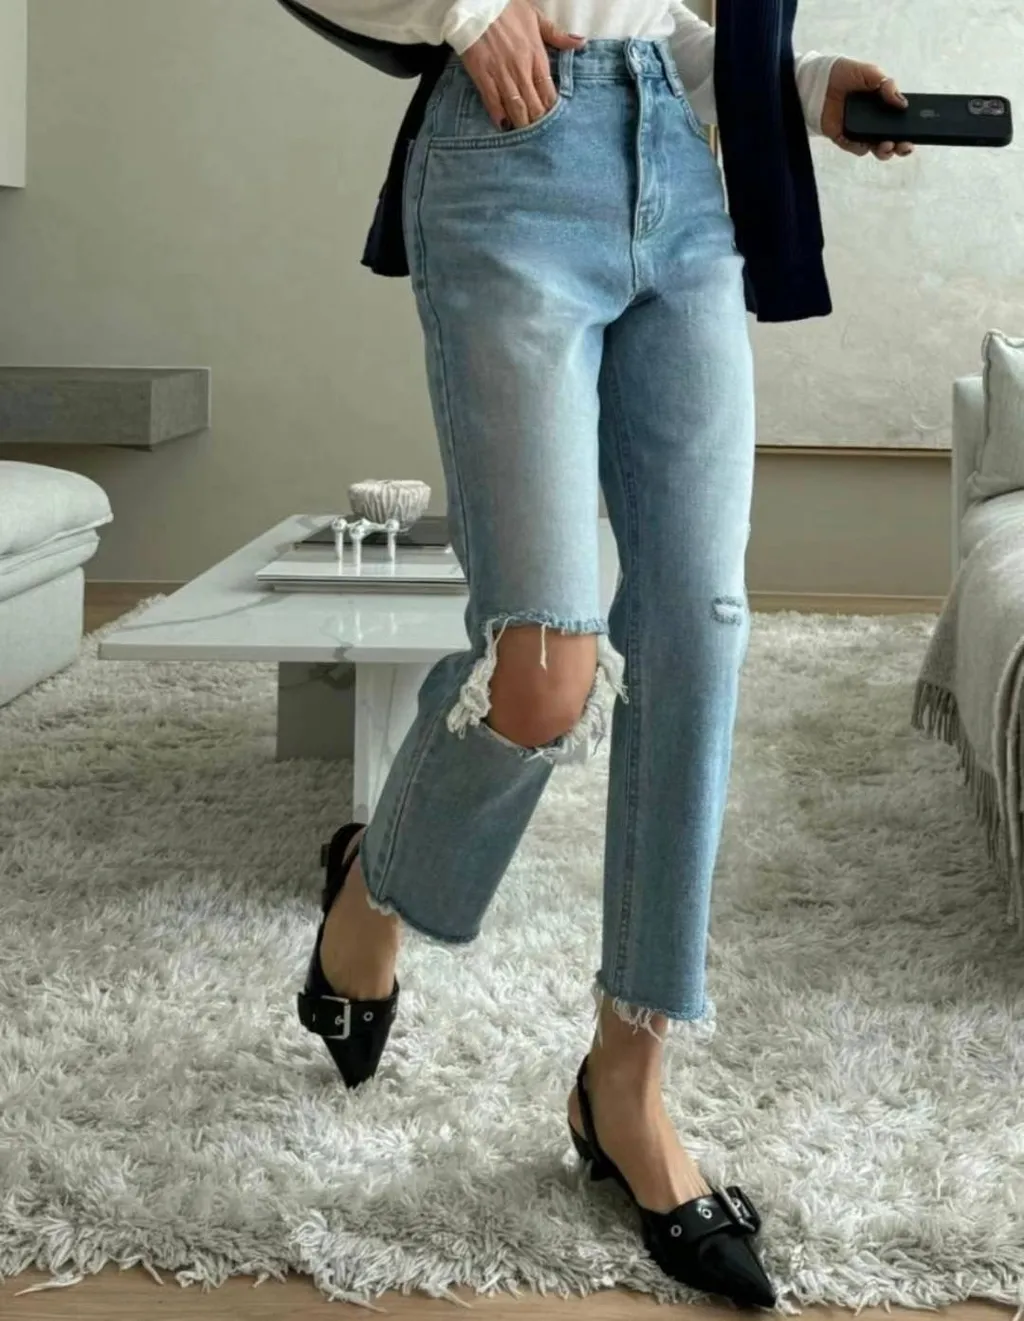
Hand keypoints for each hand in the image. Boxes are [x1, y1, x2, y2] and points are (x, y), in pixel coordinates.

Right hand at [460, 0, 583, 130]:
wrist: (476, 3)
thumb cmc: (506, 8)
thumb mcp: (536, 17)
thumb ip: (558, 35)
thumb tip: (581, 43)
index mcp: (535, 54)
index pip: (547, 89)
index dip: (551, 108)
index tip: (554, 121)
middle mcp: (520, 67)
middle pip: (533, 103)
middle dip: (537, 121)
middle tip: (541, 136)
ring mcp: (501, 73)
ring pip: (515, 106)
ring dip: (521, 123)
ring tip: (525, 136)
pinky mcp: (482, 75)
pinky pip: (492, 101)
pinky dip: (499, 115)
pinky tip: (503, 126)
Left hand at [822, 58, 914, 161]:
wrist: (817, 80)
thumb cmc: (843, 73)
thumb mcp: (870, 73)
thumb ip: (887, 86)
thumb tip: (902, 103)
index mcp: (881, 105)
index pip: (899, 120)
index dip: (908, 127)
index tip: (917, 132)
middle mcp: (872, 120)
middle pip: (891, 138)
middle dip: (901, 145)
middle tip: (906, 145)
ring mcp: (858, 131)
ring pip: (875, 148)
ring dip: (885, 151)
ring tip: (888, 145)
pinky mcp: (843, 138)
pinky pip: (856, 148)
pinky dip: (863, 148)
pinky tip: (868, 145)